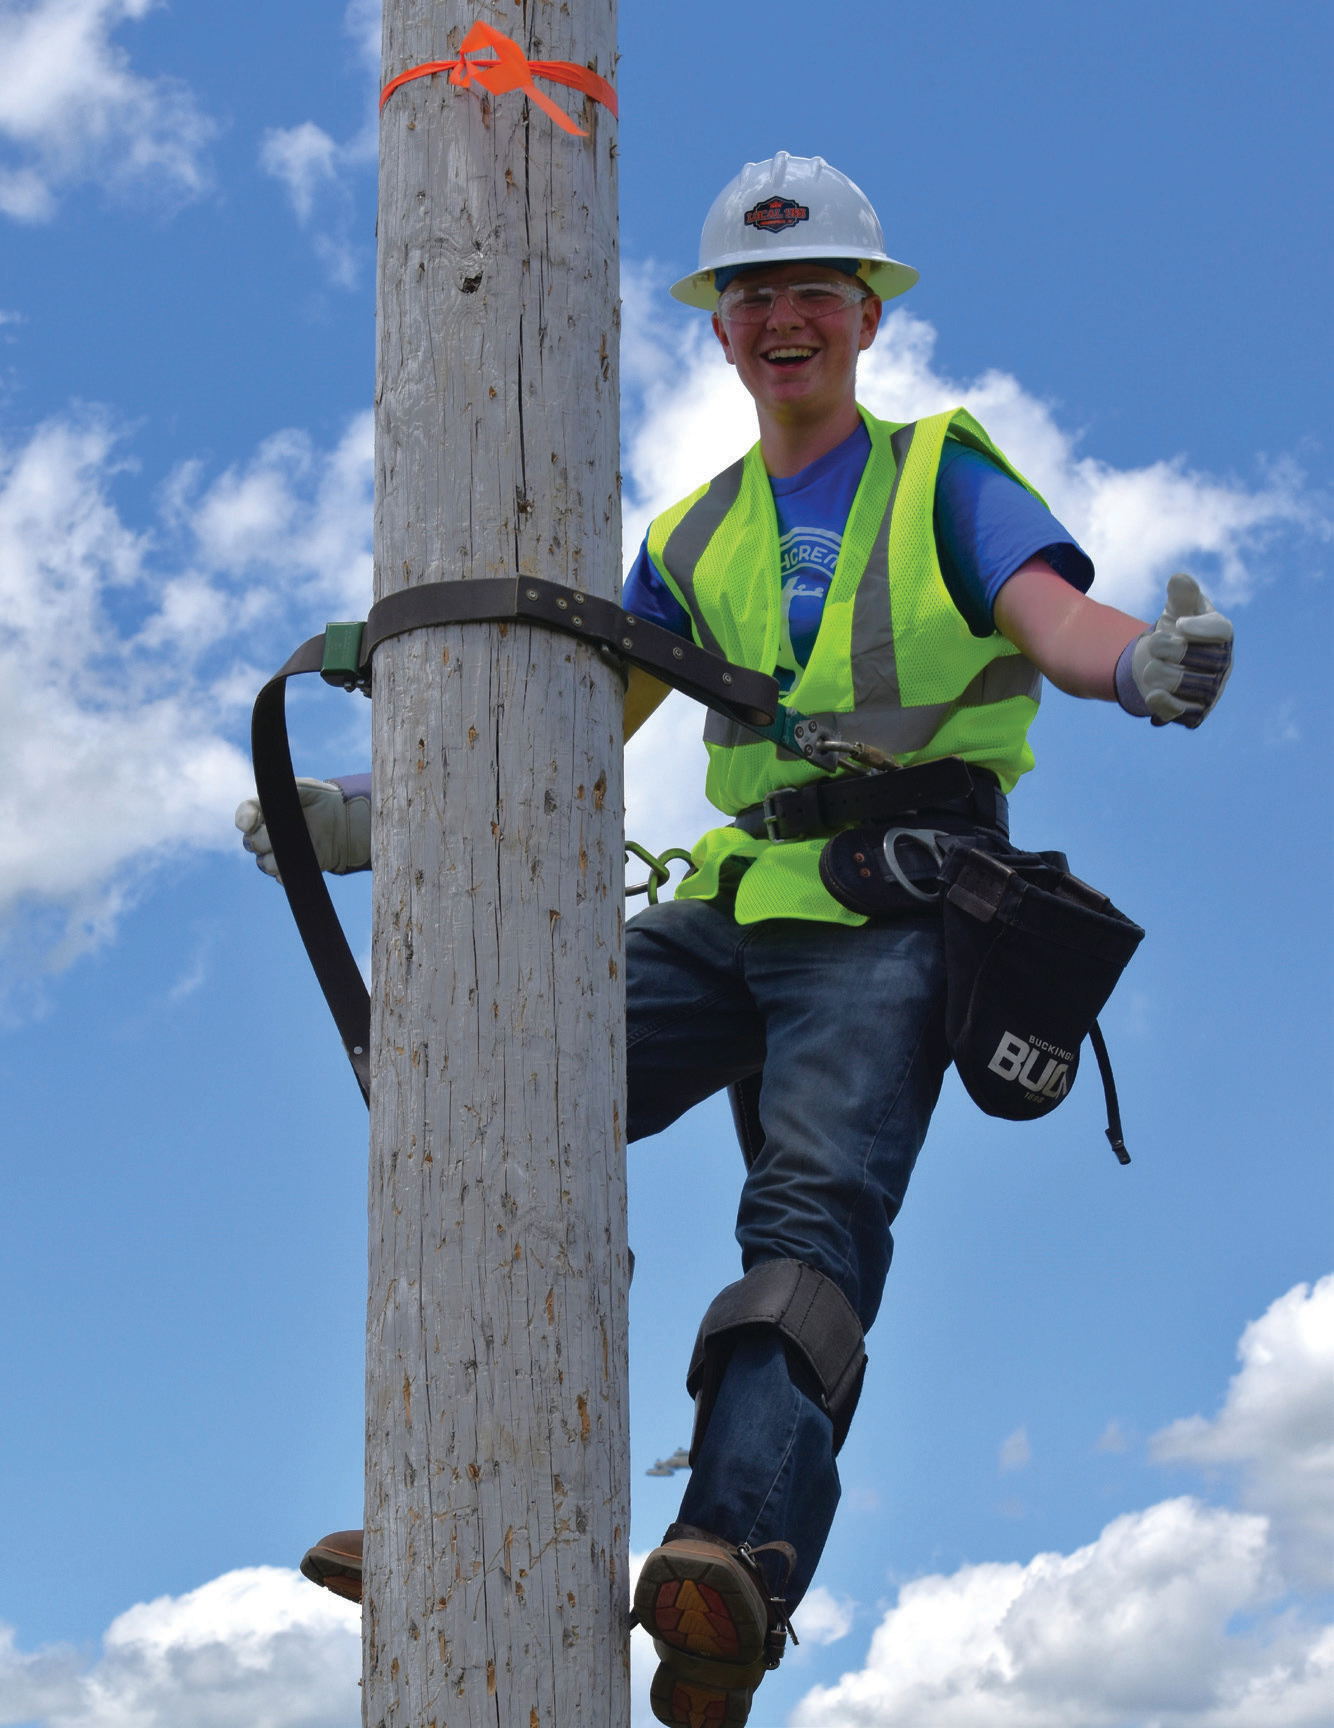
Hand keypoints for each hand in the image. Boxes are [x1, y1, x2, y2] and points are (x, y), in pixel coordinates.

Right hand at [234, 779, 370, 880]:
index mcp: (264, 811)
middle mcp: (266, 834)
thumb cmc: (320, 800)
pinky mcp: (291, 869)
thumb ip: (283, 787)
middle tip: (284, 832)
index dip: (244, 819)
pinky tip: (302, 859)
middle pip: (251, 843)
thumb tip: (262, 801)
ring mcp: (278, 853)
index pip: (244, 815)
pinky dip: (288, 871)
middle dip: (263, 839)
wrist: (343, 820)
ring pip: (264, 863)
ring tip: (297, 846)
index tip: (252, 821)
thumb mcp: (304, 787)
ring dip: (276, 857)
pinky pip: (281, 877)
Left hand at [1129, 573, 1233, 727]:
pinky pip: (1185, 712)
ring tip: (1150, 668)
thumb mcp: (1176, 610)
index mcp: (1221, 635)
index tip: (1179, 623)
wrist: (1160, 663)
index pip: (1221, 630)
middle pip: (1208, 660)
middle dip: (1173, 650)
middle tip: (1154, 644)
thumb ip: (1181, 596)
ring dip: (1166, 676)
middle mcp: (1222, 664)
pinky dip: (1167, 705)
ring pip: (1194, 686)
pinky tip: (1151, 695)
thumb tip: (1179, 579)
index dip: (1201, 628)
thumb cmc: (1175, 631)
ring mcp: (1210, 690)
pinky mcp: (1194, 711)